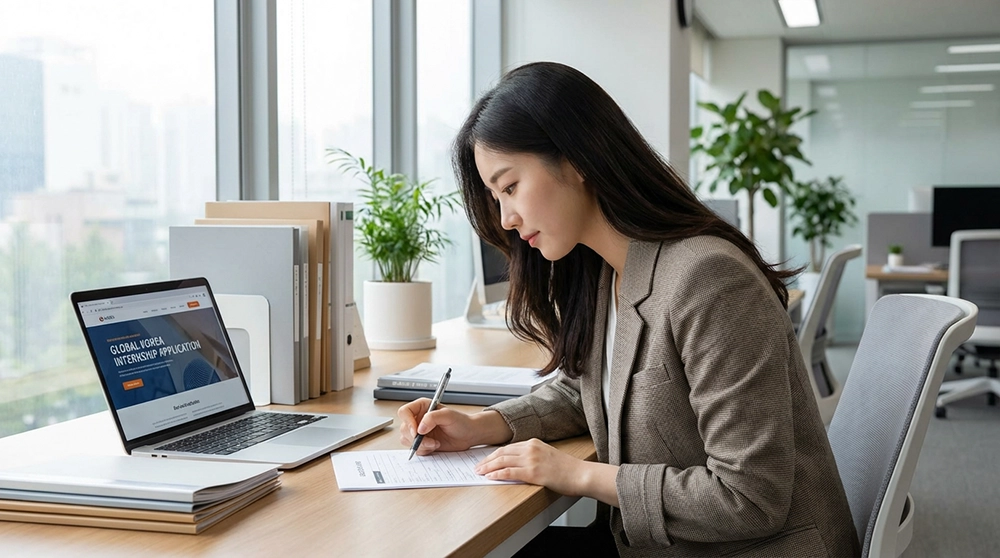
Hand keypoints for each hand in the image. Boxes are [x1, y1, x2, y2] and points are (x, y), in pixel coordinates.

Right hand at [397, 398, 479, 454]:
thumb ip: (432, 417)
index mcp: (422, 407)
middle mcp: (418, 419)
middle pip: (404, 429)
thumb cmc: (461, 422)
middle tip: (430, 441)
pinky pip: (415, 449)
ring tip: (435, 443)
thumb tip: (419, 428)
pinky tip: (436, 446)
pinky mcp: (422, 442)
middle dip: (416, 438)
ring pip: (407, 440)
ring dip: (421, 445)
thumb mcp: (448, 415)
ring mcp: (419, 432)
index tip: (416, 431)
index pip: (404, 412)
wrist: (468, 435)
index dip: (407, 422)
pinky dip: (424, 450)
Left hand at [474, 439, 593, 496]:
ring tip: (480, 472)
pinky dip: (497, 474)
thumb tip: (518, 464)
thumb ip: (533, 456)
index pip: (508, 447)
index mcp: (534, 443)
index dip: (494, 454)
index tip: (486, 459)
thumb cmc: (568, 469)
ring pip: (502, 461)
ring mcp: (531, 460)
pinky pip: (509, 472)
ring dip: (488, 467)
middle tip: (478, 466)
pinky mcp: (532, 472)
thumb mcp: (548, 455)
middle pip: (502, 452)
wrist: (581, 474)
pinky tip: (490, 477)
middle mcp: (531, 448)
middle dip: (487, 460)